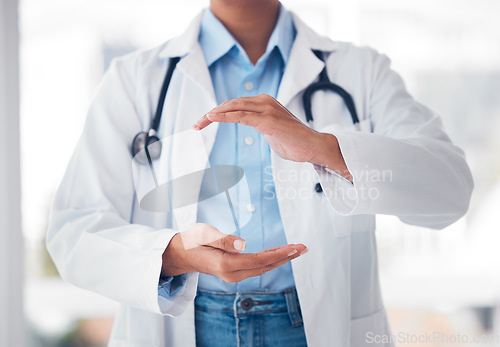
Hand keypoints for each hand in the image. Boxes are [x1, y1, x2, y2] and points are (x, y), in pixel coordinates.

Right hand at [162, 223, 306, 282]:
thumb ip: (223, 239)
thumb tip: (242, 244)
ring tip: (297, 249)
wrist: (182, 253)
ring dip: (281, 258)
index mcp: (225, 264)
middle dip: (286, 257)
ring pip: (263, 267)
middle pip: (265, 266)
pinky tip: (280, 254)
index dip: (278, 254)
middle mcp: (231, 273)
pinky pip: (257, 266)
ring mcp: (234, 274)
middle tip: (303, 247)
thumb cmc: (193, 240)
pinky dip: (271, 259)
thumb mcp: (204, 234)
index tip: (294, 247)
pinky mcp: (235, 271)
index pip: (258, 260)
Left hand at [193, 94, 350, 179]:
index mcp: (264, 103)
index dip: (217, 112)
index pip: (235, 104)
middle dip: (211, 114)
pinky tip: (212, 118)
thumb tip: (250, 126)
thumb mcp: (271, 132)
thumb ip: (259, 126)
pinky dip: (226, 116)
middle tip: (195, 125)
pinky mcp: (269, 120)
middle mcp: (264, 102)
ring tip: (199, 123)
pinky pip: (242, 116)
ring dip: (214, 115)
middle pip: (231, 104)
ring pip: (234, 108)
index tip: (203, 122)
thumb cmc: (294, 142)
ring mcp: (267, 109)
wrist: (314, 147)